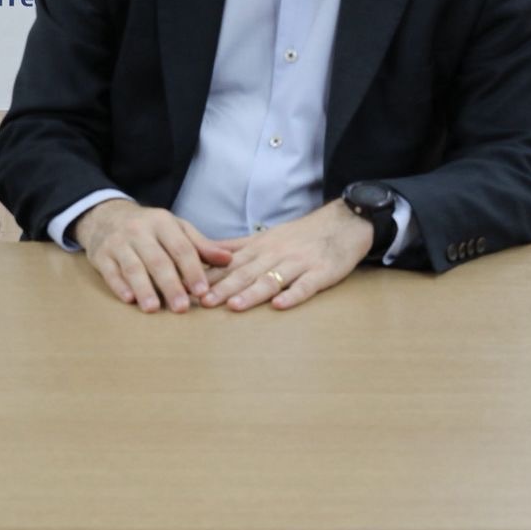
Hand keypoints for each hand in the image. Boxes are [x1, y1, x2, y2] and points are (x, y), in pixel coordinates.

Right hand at [73, 200, 232, 312]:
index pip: (181, 248)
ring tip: (154, 308)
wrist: (106, 216)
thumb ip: (201, 246)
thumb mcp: (176, 229)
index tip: (202, 291)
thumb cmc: (149, 228)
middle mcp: (139, 230)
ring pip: (132, 267)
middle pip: (157, 260)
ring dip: (144, 288)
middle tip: (182, 307)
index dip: (192, 270)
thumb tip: (229, 260)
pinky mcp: (100, 255)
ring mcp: (117, 242)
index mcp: (162, 222)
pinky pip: (110, 272)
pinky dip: (119, 286)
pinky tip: (129, 299)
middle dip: (170, 285)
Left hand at [199, 201, 371, 312]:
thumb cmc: (300, 235)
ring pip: (271, 279)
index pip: (229, 264)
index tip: (188, 287)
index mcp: (259, 248)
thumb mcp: (264, 237)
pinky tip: (280, 306)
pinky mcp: (321, 272)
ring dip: (252, 293)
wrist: (342, 223)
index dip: (208, 276)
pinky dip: (292, 295)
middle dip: (223, 287)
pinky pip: (305, 285)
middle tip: (203, 302)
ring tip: (234, 306)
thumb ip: (236, 248)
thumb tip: (203, 253)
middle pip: (245, 272)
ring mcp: (298, 264)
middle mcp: (275, 255)